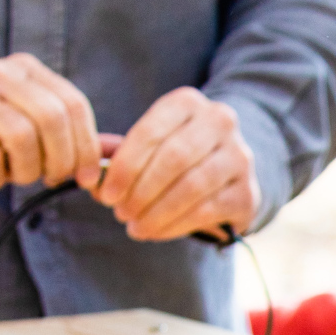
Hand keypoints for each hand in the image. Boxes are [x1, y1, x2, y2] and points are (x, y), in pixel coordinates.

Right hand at [0, 53, 100, 192]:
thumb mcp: (29, 128)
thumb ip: (72, 138)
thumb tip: (120, 153)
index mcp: (26, 70)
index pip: (73, 105)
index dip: (87, 148)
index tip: (85, 177)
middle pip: (52, 120)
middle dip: (60, 161)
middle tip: (48, 178)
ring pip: (22, 138)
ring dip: (25, 171)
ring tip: (13, 175)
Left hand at [93, 87, 257, 240]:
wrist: (228, 168)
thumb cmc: (177, 154)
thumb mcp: (150, 143)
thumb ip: (118, 155)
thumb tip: (87, 178)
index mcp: (187, 102)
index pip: (151, 133)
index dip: (124, 167)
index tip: (105, 195)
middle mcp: (220, 122)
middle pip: (173, 159)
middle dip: (141, 191)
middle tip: (120, 213)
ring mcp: (239, 156)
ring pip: (192, 186)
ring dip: (157, 212)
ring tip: (135, 227)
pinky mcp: (248, 192)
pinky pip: (207, 210)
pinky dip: (175, 225)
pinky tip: (156, 232)